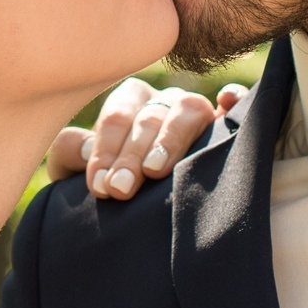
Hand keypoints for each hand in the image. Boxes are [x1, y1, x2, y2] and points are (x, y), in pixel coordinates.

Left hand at [48, 79, 246, 199]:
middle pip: (149, 118)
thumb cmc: (106, 182)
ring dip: (170, 139)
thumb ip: (72, 154)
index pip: (116, 118)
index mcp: (128, 102)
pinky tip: (227, 100)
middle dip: (132, 155)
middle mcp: (163, 102)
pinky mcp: (226, 126)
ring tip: (155, 170)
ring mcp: (196, 112)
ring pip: (188, 109)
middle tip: (120, 189)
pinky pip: (234, 103)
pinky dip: (234, 99)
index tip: (100, 186)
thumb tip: (88, 152)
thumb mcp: (77, 170)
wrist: (134, 208)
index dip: (105, 151)